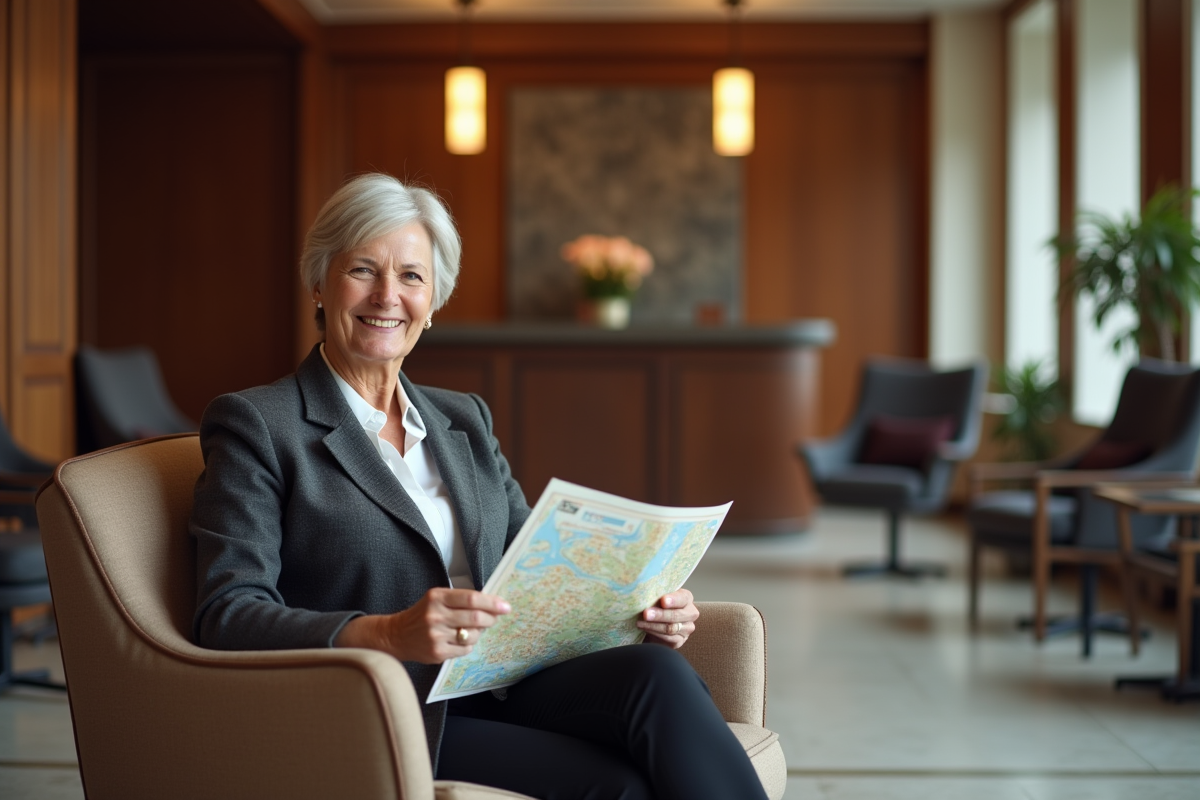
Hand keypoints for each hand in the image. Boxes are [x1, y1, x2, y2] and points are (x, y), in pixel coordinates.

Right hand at [335, 587, 510, 663]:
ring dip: (479, 632)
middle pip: (475, 617)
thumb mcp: (436, 599)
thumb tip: (491, 604)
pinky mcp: (437, 652)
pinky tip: (461, 640)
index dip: (491, 602)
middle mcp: (436, 616)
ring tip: (473, 629)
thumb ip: (460, 599)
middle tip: (497, 617)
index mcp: (437, 597)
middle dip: (492, 618)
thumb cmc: (422, 615)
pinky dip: (468, 644)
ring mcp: (436, 636)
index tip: (505, 606)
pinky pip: (465, 649)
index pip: (471, 598)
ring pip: (472, 635)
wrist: (396, 635)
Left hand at [637, 588, 697, 648]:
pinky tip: (644, 629)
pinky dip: (654, 634)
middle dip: (660, 615)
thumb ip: (656, 594)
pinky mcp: (679, 641)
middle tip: (646, 614)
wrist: (655, 621)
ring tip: (640, 622)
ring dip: (653, 625)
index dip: (673, 599)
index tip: (663, 601)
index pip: (682, 598)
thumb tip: (645, 594)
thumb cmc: (657, 604)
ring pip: (671, 628)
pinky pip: (668, 639)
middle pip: (676, 615)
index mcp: (686, 598)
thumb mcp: (658, 596)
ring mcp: (687, 629)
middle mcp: (690, 613)